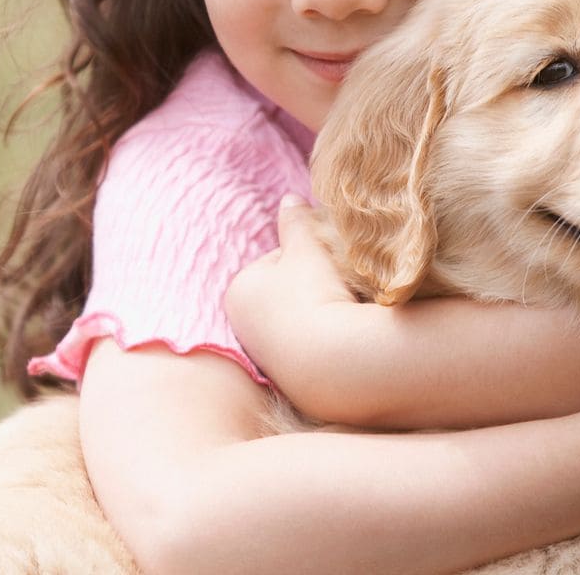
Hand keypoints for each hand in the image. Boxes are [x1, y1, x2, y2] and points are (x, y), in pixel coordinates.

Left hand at [226, 197, 351, 367]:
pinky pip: (310, 348)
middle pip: (287, 292)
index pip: (278, 261)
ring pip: (300, 320)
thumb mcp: (306, 248)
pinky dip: (325, 340)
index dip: (309, 257)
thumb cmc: (313, 294)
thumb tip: (289, 199)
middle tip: (338, 288)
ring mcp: (263, 356)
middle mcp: (240, 326)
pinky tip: (341, 339)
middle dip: (312, 286)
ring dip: (320, 313)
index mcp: (237, 290)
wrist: (333, 362)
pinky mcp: (287, 381)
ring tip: (342, 313)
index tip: (327, 266)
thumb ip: (296, 222)